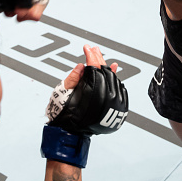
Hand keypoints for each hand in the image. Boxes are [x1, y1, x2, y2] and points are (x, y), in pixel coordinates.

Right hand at [41, 44, 126, 167]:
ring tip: (100, 55)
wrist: (71, 132)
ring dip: (105, 66)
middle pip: (104, 72)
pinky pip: (118, 89)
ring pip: (112, 79)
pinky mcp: (117, 108)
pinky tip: (114, 69)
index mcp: (91, 91)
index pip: (93, 68)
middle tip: (92, 49)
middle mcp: (105, 96)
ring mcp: (113, 103)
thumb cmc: (64, 113)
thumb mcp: (63, 93)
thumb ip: (72, 79)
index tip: (87, 48)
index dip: (90, 56)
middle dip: (98, 58)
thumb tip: (81, 66)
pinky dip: (114, 78)